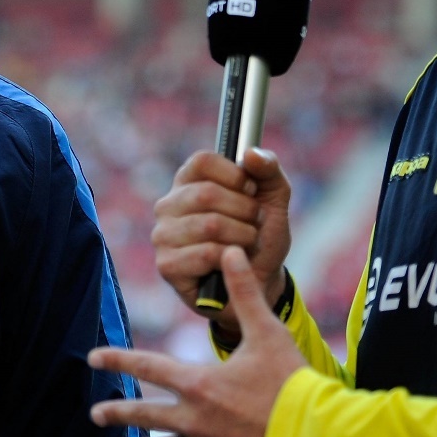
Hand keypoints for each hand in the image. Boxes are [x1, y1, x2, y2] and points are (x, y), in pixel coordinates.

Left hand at [89, 247, 306, 436]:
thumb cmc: (291, 383)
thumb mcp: (267, 332)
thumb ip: (245, 291)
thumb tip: (230, 250)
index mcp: (198, 384)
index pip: (147, 366)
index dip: (118, 359)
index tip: (92, 358)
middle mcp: (195, 418)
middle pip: (147, 415)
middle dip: (119, 414)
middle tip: (96, 414)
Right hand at [152, 146, 291, 335]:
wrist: (260, 283)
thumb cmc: (259, 237)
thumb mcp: (273, 200)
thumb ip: (268, 170)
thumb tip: (250, 153)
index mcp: (188, 181)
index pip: (202, 161)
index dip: (234, 174)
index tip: (251, 190)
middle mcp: (168, 205)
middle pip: (206, 193)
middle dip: (245, 211)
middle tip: (254, 224)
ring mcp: (163, 235)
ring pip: (210, 224)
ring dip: (242, 236)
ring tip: (246, 244)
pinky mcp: (166, 265)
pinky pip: (206, 253)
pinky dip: (231, 259)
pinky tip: (231, 263)